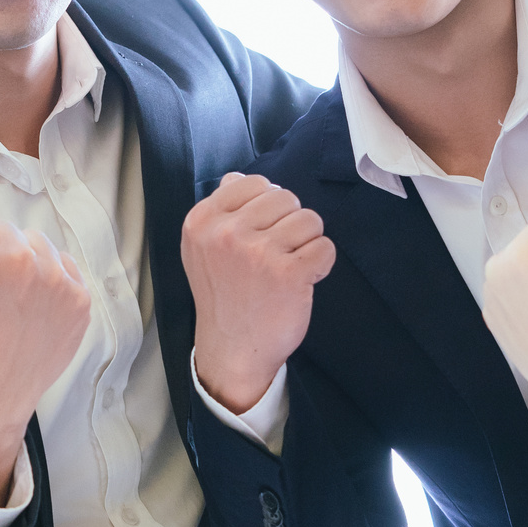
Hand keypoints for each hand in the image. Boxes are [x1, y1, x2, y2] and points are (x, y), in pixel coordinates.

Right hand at [183, 173, 334, 412]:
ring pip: (310, 219)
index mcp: (202, 221)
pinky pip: (325, 247)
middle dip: (290, 224)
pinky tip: (302, 281)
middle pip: (286, 198)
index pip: (254, 182)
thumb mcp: (204, 249)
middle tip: (276, 255)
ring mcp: (257, 253)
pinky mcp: (288, 273)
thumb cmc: (224, 297)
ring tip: (288, 268)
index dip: (268, 207)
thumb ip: (220, 211)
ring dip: (307, 243)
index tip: (261, 233)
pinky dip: (320, 264)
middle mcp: (226, 233)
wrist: (232, 349)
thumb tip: (236, 177)